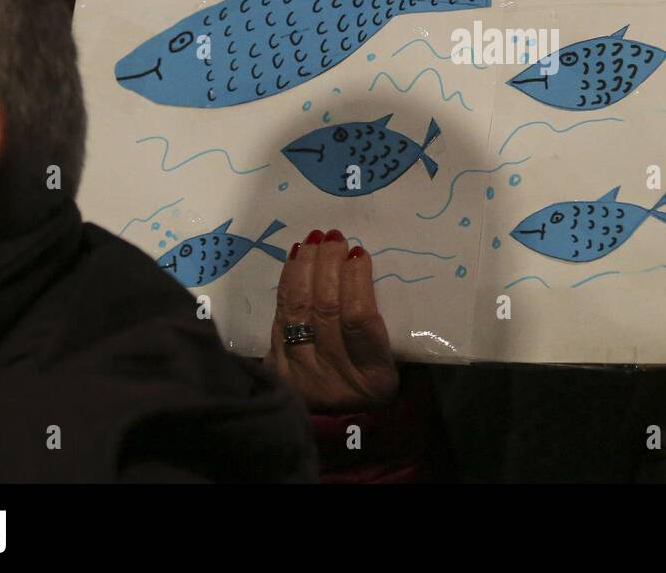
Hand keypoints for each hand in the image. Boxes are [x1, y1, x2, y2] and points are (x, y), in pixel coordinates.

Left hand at [264, 228, 398, 412]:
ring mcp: (300, 373)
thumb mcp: (391, 367)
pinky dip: (287, 283)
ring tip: (314, 240)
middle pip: (326, 310)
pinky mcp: (275, 367)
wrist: (337, 427)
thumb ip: (378, 328)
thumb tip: (359, 267)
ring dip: (305, 268)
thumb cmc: (373, 385)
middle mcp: (335, 377)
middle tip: (334, 238)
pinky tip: (295, 259)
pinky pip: (279, 316)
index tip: (358, 253)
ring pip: (297, 309)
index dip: (356, 281)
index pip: (360, 320)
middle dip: (328, 265)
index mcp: (374, 377)